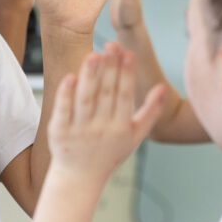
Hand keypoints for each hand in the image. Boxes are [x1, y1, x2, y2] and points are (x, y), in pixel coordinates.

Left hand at [48, 42, 165, 180]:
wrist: (79, 178)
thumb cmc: (109, 153)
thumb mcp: (134, 136)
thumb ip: (150, 112)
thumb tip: (163, 88)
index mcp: (121, 128)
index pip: (125, 97)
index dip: (127, 75)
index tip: (129, 53)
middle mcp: (101, 129)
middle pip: (106, 94)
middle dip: (110, 69)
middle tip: (112, 44)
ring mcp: (79, 131)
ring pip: (85, 100)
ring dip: (90, 77)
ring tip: (93, 55)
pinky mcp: (58, 132)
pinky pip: (63, 111)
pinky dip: (66, 95)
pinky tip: (70, 76)